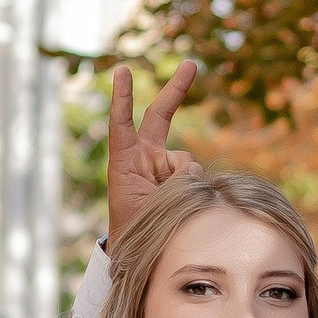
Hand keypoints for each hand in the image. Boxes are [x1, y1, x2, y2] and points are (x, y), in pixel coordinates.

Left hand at [106, 59, 199, 236]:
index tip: (122, 70)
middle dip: (176, 89)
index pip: (121, 123)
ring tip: (169, 205)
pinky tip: (187, 202)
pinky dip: (195, 186)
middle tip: (190, 63)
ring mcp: (165, 168)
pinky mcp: (182, 180)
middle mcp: (145, 158)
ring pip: (186, 162)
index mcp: (124, 161)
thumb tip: (194, 172)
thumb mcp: (146, 206)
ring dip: (184, 180)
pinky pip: (196, 176)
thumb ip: (171, 185)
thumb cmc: (136, 229)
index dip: (122, 98)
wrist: (143, 254)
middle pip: (160, 116)